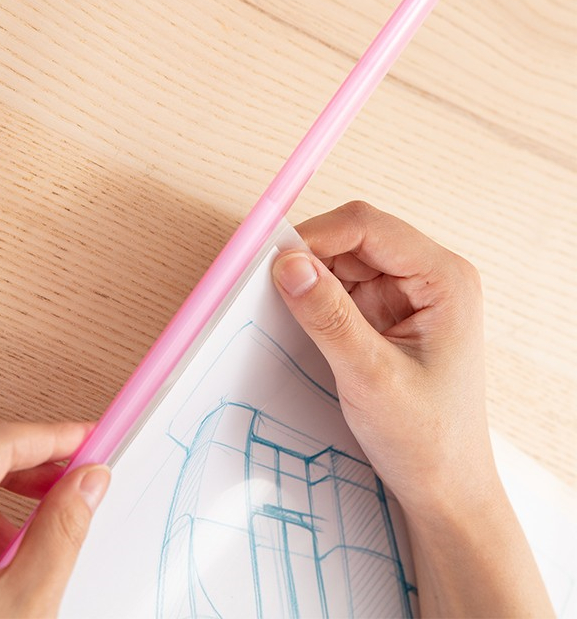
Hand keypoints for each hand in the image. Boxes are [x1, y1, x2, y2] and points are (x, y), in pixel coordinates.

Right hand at [272, 201, 551, 616]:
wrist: (445, 489)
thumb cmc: (426, 439)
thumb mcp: (370, 376)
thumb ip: (328, 316)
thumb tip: (286, 263)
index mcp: (444, 279)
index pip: (368, 227)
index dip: (316, 236)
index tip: (273, 264)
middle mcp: (429, 276)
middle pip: (353, 238)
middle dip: (310, 258)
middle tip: (272, 289)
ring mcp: (408, 294)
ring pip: (342, 260)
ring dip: (311, 279)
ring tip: (289, 316)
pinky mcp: (388, 314)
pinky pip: (342, 287)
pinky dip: (316, 299)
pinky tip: (304, 325)